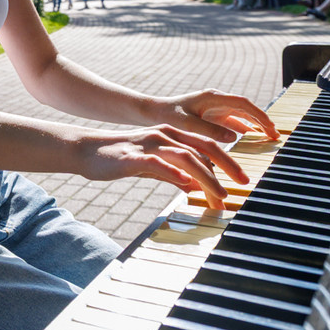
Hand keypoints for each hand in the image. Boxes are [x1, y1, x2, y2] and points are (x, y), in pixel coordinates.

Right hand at [76, 125, 237, 208]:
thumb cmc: (119, 159)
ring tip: (220, 194)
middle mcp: (164, 135)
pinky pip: (158, 164)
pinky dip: (175, 174)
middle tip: (243, 183)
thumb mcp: (151, 166)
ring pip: (186, 156)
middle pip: (204, 146)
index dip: (227, 162)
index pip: (207, 144)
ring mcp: (149, 144)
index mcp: (171, 134)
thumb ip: (173, 173)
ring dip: (207, 176)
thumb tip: (194, 186)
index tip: (241, 180)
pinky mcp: (133, 157)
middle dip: (227, 165)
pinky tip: (187, 187)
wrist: (86, 151)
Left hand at [155, 88, 279, 143]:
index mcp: (213, 98)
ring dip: (255, 124)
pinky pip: (232, 120)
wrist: (153, 113)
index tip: (270, 128)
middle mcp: (216, 100)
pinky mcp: (210, 116)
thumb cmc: (168, 116)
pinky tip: (249, 135)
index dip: (259, 115)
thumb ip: (210, 130)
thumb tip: (236, 136)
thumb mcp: (188, 124)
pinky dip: (243, 127)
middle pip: (246, 109)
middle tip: (275, 136)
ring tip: (268, 136)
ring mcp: (214, 108)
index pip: (243, 104)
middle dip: (262, 121)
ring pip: (241, 114)